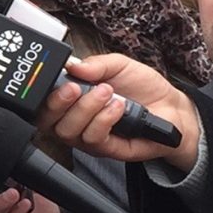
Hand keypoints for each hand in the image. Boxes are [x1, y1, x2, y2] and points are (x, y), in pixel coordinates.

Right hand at [36, 54, 199, 170]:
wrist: (171, 106)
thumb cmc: (141, 87)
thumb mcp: (118, 64)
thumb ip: (95, 63)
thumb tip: (72, 64)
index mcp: (69, 98)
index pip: (41, 102)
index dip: (42, 94)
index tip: (55, 79)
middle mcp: (73, 119)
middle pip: (47, 121)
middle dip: (57, 103)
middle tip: (74, 88)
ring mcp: (88, 136)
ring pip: (69, 131)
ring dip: (86, 109)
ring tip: (106, 93)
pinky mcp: (106, 149)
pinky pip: (94, 139)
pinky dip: (103, 120)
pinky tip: (118, 107)